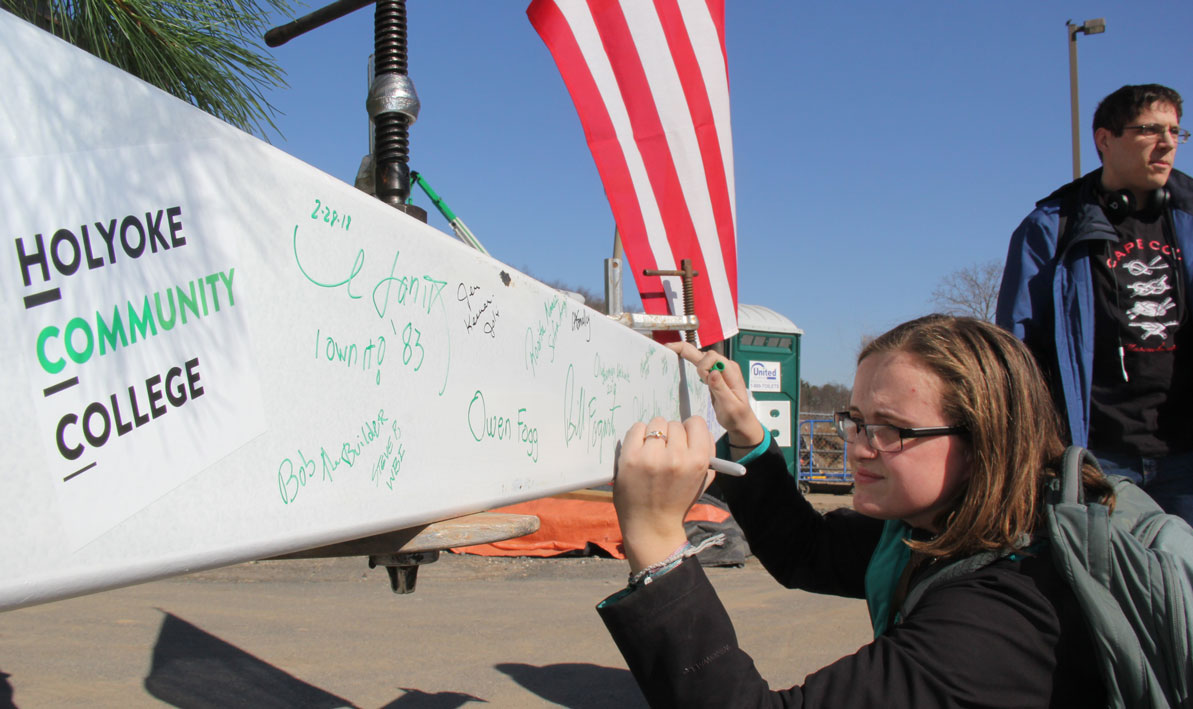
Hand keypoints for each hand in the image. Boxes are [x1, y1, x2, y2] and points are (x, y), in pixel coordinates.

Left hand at [614, 417, 715, 573]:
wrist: (652, 525)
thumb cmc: (678, 501)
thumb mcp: (702, 479)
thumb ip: (707, 452)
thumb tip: (699, 429)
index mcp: (698, 461)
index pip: (696, 423)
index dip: (690, 431)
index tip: (684, 439)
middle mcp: (676, 457)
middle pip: (674, 424)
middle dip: (671, 436)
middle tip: (666, 451)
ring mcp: (651, 456)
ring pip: (656, 423)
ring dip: (654, 434)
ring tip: (652, 452)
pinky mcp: (630, 457)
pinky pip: (637, 428)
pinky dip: (638, 435)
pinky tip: (640, 451)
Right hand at [666, 342, 764, 446]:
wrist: (740, 421)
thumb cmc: (737, 416)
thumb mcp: (730, 406)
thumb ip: (721, 388)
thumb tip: (713, 372)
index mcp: (731, 371)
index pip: (712, 357)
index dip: (703, 367)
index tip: (704, 381)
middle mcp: (725, 367)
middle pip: (703, 353)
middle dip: (686, 351)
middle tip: (668, 348)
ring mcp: (718, 370)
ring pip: (699, 356)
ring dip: (686, 356)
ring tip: (672, 355)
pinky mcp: (712, 374)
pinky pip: (699, 363)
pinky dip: (687, 360)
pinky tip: (678, 359)